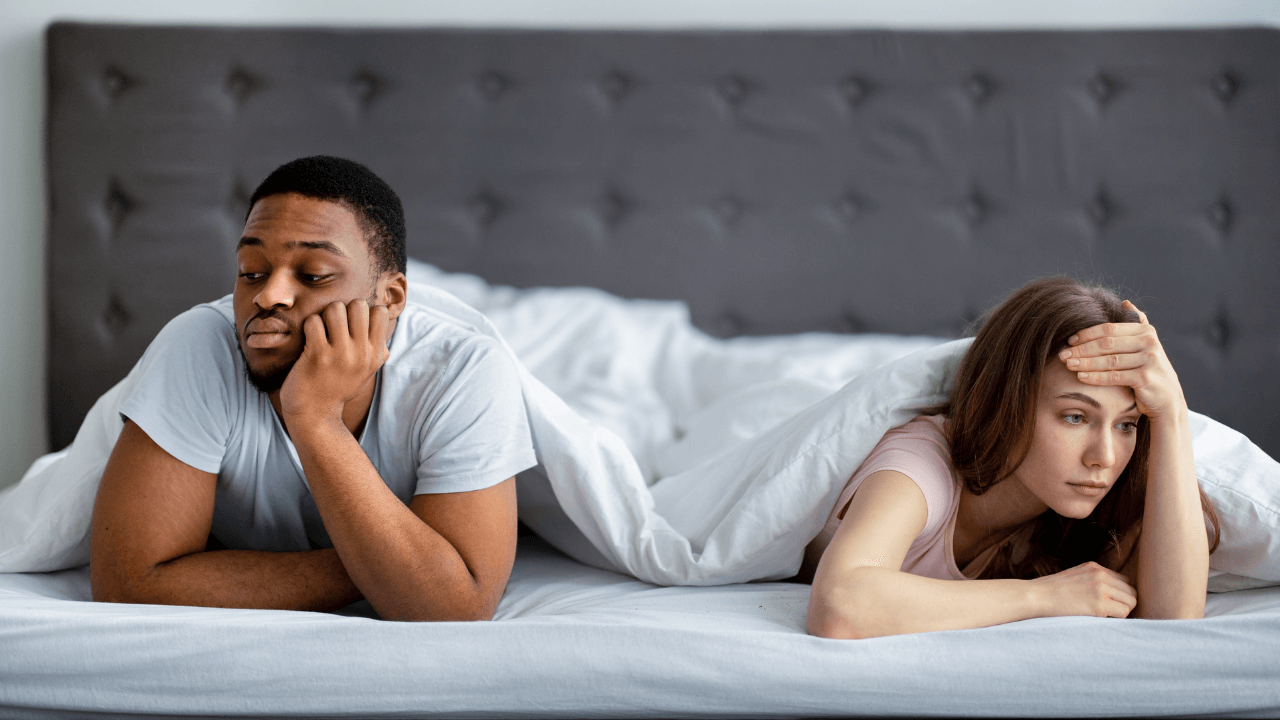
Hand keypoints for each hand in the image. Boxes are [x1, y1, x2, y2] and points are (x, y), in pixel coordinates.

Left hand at [279, 299, 390, 427]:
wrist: (315, 413)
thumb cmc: (339, 385)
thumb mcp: (367, 369)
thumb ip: (376, 345)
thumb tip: (380, 313)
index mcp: (377, 354)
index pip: (380, 311)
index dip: (364, 312)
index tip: (353, 325)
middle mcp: (363, 354)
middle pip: (358, 304)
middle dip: (344, 309)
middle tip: (334, 325)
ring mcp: (341, 355)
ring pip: (335, 308)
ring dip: (324, 316)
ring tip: (321, 330)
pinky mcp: (318, 356)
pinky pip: (314, 321)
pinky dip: (309, 326)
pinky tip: (309, 339)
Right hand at [1030, 561, 1136, 618]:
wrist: (1036, 597)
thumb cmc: (1051, 592)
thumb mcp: (1074, 576)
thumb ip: (1092, 580)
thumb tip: (1111, 595)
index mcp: (1094, 567)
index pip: (1123, 581)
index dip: (1118, 594)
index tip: (1109, 603)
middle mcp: (1101, 575)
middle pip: (1131, 591)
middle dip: (1123, 603)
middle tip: (1109, 612)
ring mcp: (1101, 589)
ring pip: (1131, 602)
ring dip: (1122, 611)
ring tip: (1105, 616)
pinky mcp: (1099, 605)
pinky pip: (1124, 613)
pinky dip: (1116, 619)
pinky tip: (1101, 619)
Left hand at [1058, 301, 1186, 420]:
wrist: (1167, 398)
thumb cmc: (1150, 369)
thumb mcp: (1146, 345)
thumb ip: (1137, 323)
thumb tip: (1125, 302)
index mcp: (1145, 331)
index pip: (1110, 329)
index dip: (1087, 334)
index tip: (1069, 341)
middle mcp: (1149, 343)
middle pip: (1107, 344)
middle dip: (1082, 349)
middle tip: (1062, 354)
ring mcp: (1149, 360)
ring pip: (1109, 360)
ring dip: (1085, 362)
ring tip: (1068, 364)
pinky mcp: (1145, 378)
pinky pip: (1114, 376)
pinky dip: (1095, 377)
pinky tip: (1081, 376)